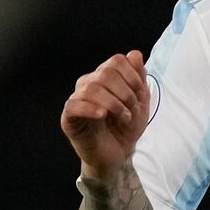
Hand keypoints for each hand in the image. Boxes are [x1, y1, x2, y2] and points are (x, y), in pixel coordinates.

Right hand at [61, 50, 152, 181]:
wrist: (119, 155)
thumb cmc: (126, 127)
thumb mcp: (140, 101)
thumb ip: (139, 77)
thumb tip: (134, 54)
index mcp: (104, 77)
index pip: (117, 60)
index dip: (133, 76)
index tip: (140, 94)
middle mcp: (88, 84)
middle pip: (106, 72)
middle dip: (125, 92)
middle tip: (131, 110)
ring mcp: (77, 100)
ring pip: (91, 88)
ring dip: (114, 104)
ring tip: (122, 118)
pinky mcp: (68, 118)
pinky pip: (73, 105)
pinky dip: (91, 109)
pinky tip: (102, 116)